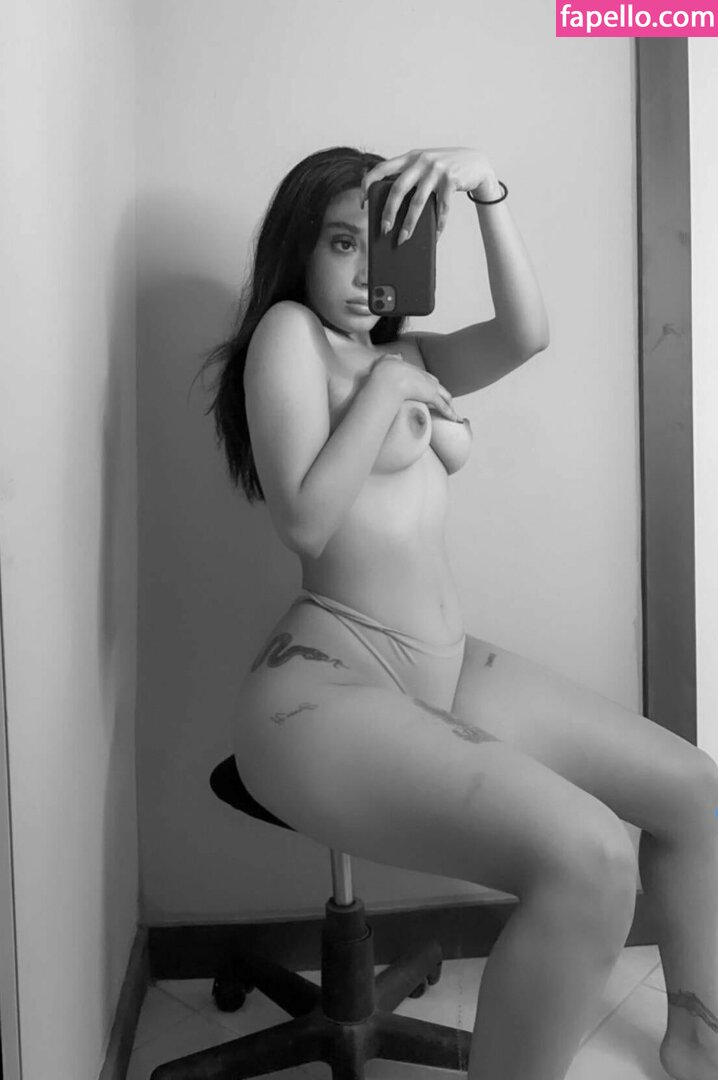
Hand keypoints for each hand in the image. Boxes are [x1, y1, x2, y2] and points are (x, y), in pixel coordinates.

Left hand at [360, 147, 498, 241]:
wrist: (477, 163)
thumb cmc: (445, 170)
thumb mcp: (425, 167)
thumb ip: (410, 178)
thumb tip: (391, 210)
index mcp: (410, 157)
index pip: (381, 168)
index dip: (368, 184)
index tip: (362, 203)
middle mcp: (421, 161)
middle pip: (397, 189)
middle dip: (388, 212)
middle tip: (383, 230)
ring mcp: (437, 169)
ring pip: (418, 202)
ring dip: (409, 224)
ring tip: (403, 239)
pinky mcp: (452, 180)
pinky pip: (441, 207)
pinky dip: (438, 224)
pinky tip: (435, 235)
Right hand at [371, 353, 459, 420]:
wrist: (389, 375)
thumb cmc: (386, 369)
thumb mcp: (388, 360)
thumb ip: (392, 358)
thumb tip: (396, 356)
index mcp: (416, 371)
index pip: (429, 378)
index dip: (432, 385)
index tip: (433, 390)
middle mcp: (425, 378)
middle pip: (439, 387)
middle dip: (444, 395)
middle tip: (446, 404)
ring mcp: (430, 386)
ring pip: (445, 397)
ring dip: (450, 406)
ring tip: (453, 414)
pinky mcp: (431, 395)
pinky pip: (443, 406)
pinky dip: (450, 413)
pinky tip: (454, 419)